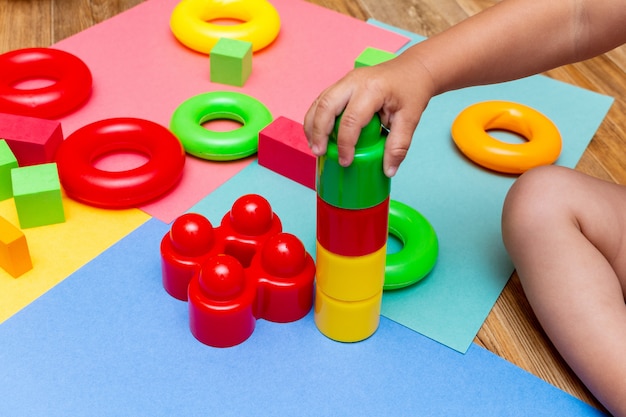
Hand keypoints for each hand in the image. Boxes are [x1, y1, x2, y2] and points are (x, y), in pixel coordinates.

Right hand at [303, 54, 434, 176]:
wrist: (413, 68)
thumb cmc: (411, 90)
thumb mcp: (410, 118)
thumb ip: (398, 145)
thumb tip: (388, 170)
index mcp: (372, 89)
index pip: (351, 119)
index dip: (345, 144)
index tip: (346, 161)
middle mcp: (354, 81)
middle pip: (326, 106)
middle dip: (319, 132)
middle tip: (319, 153)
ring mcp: (345, 81)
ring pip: (319, 102)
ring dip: (313, 125)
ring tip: (314, 146)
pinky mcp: (341, 85)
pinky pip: (322, 100)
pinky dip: (316, 118)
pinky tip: (316, 134)